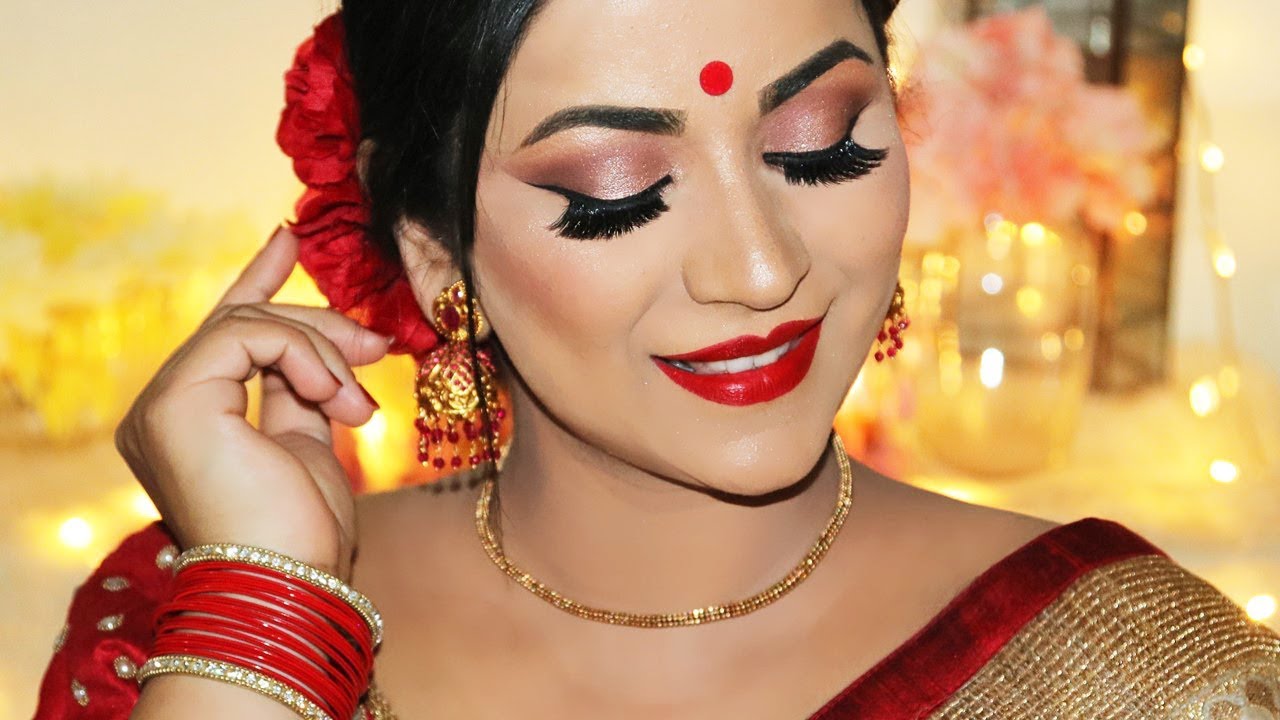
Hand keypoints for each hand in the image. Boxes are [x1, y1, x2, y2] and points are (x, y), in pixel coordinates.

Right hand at [114, 226, 391, 580]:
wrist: (294, 583)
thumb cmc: (306, 534)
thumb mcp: (310, 445)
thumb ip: (304, 391)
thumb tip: (332, 345)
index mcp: (192, 423)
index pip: (226, 334)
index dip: (258, 280)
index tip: (288, 239)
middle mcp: (163, 411)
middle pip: (244, 323)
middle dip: (319, 326)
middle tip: (377, 346)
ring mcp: (161, 406)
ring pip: (249, 321)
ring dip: (321, 350)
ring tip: (357, 402)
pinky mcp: (174, 402)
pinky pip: (247, 333)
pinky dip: (303, 354)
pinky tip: (335, 396)